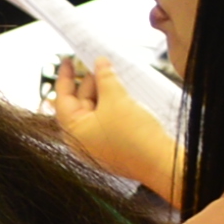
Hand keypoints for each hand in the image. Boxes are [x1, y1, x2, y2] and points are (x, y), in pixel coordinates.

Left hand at [48, 61, 183, 204]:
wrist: (160, 162)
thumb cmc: (134, 135)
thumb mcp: (116, 99)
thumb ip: (105, 78)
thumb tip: (100, 62)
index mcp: (73, 131)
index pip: (63, 98)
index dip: (65, 76)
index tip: (67, 60)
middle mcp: (81, 140)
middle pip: (79, 103)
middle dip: (89, 82)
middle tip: (99, 63)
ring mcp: (97, 144)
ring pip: (95, 110)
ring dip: (102, 92)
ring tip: (112, 74)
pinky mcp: (113, 145)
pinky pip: (107, 119)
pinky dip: (111, 104)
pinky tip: (120, 91)